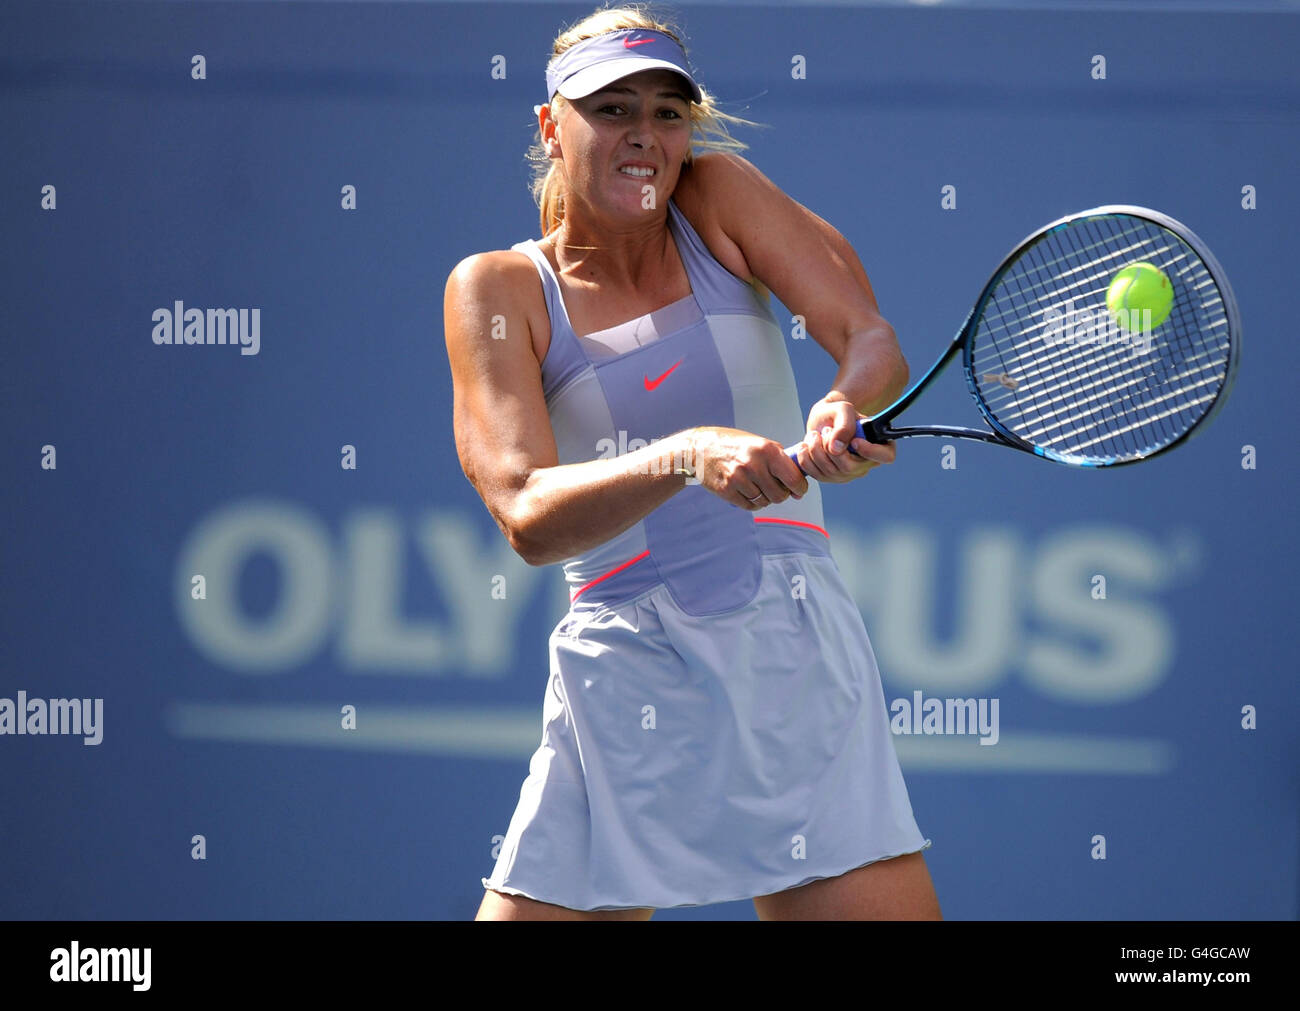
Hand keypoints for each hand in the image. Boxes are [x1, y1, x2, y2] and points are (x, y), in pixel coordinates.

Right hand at [688, 427, 809, 510]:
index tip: (798, 490)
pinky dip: (752, 502)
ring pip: (765, 502)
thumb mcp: (760, 443)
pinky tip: (747, 491)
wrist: (700, 449)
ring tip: (758, 486)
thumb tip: (799, 486)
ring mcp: (739, 479)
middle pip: (779, 495)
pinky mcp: (727, 491)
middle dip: (781, 494)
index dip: (800, 488)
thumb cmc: (735, 445)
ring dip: (765, 498)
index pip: (794, 479)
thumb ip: (781, 460)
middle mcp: (754, 465)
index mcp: (767, 450)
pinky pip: (750, 506)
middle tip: (775, 488)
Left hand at [793, 397, 895, 482]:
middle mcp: (866, 463)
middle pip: (849, 467)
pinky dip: (806, 459)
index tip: (854, 441)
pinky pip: (817, 475)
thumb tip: (836, 448)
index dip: (871, 452)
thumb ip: (845, 425)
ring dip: (816, 451)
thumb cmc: (838, 413)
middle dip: (830, 448)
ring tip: (814, 435)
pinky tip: (806, 446)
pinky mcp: (831, 477)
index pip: (886, 456)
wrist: (824, 419)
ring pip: (831, 472)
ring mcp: (848, 473)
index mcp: (879, 444)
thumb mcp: (843, 409)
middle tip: (825, 430)